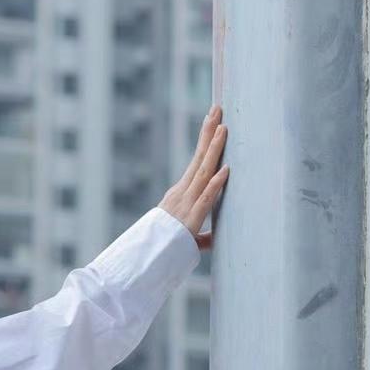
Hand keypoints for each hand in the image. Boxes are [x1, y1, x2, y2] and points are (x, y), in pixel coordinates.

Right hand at [159, 104, 229, 251]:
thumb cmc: (163, 249)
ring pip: (203, 173)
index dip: (205, 140)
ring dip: (214, 150)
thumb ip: (200, 236)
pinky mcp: (190, 220)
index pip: (196, 162)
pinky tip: (226, 169)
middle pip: (199, 158)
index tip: (213, 120)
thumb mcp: (184, 238)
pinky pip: (205, 199)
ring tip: (224, 128)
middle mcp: (181, 194)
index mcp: (180, 194)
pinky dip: (216, 184)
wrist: (143, 260)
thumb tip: (210, 240)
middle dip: (208, 133)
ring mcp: (185, 205)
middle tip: (217, 109)